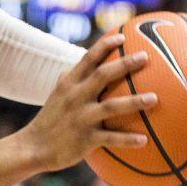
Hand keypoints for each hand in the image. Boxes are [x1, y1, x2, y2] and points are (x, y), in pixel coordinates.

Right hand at [20, 34, 158, 172]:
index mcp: (68, 85)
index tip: (122, 36)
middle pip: (102, 76)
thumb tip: (74, 65)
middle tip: (146, 57)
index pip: (87, 59)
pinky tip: (144, 140)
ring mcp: (80, 119)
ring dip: (134, 102)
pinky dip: (127, 140)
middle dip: (125, 64)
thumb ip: (67, 81)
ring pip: (111, 107)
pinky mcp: (84, 140)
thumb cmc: (47, 121)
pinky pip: (110, 139)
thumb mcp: (54, 97)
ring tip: (154, 99)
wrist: (32, 149)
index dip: (105, 46)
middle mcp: (74, 98)